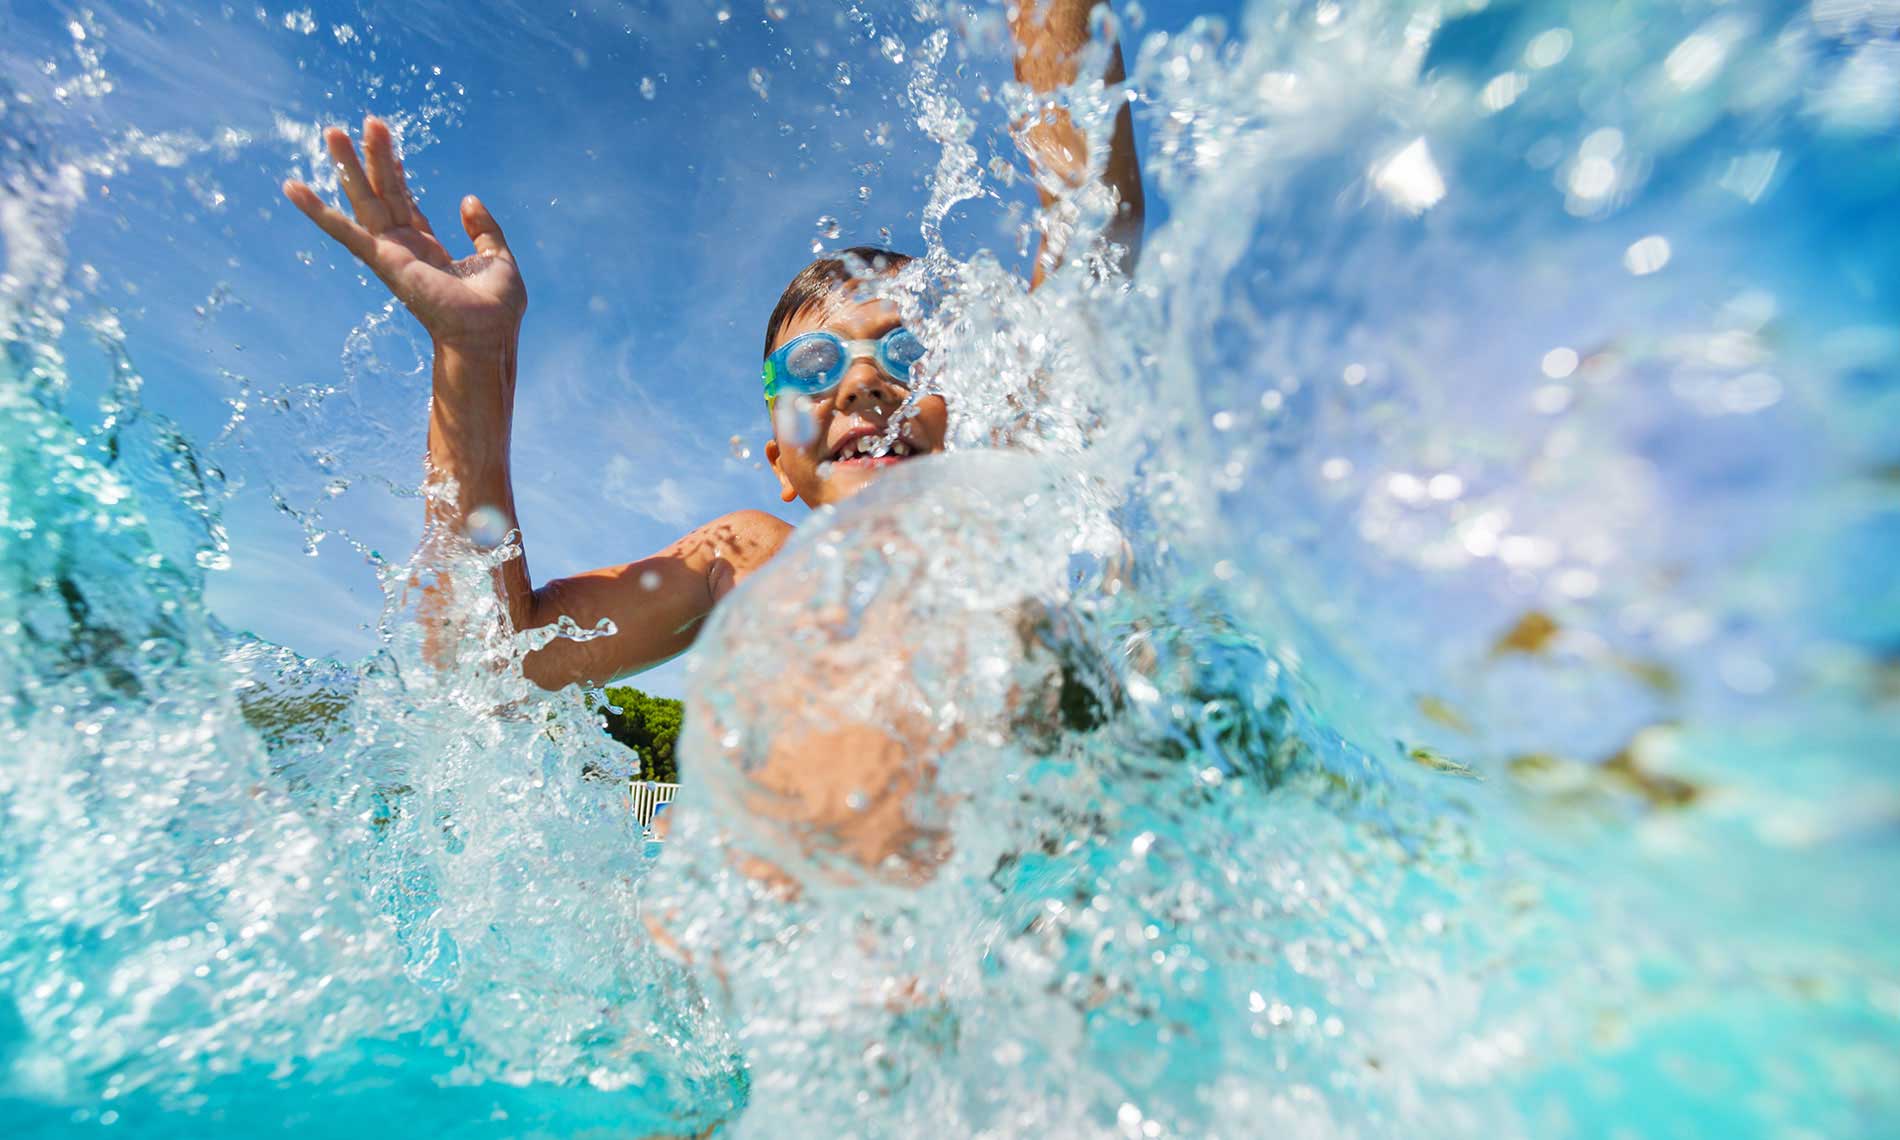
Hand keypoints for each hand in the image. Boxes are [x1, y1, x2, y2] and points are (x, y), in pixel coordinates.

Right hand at [282, 116, 525, 348]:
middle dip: (374, 158)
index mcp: (429, 248)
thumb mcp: (498, 258)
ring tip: (333, 131)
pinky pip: (345, 231)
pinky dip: (317, 210)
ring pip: (365, 200)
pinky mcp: (383, 260)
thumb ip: (484, 229)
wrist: (488, 334)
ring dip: (349, 166)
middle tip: (368, 121)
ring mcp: (390, 253)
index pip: (407, 203)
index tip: (391, 147)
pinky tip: (293, 188)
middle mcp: (405, 248)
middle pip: (384, 193)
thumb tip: (467, 199)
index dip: (399, 175)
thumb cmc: (496, 309)